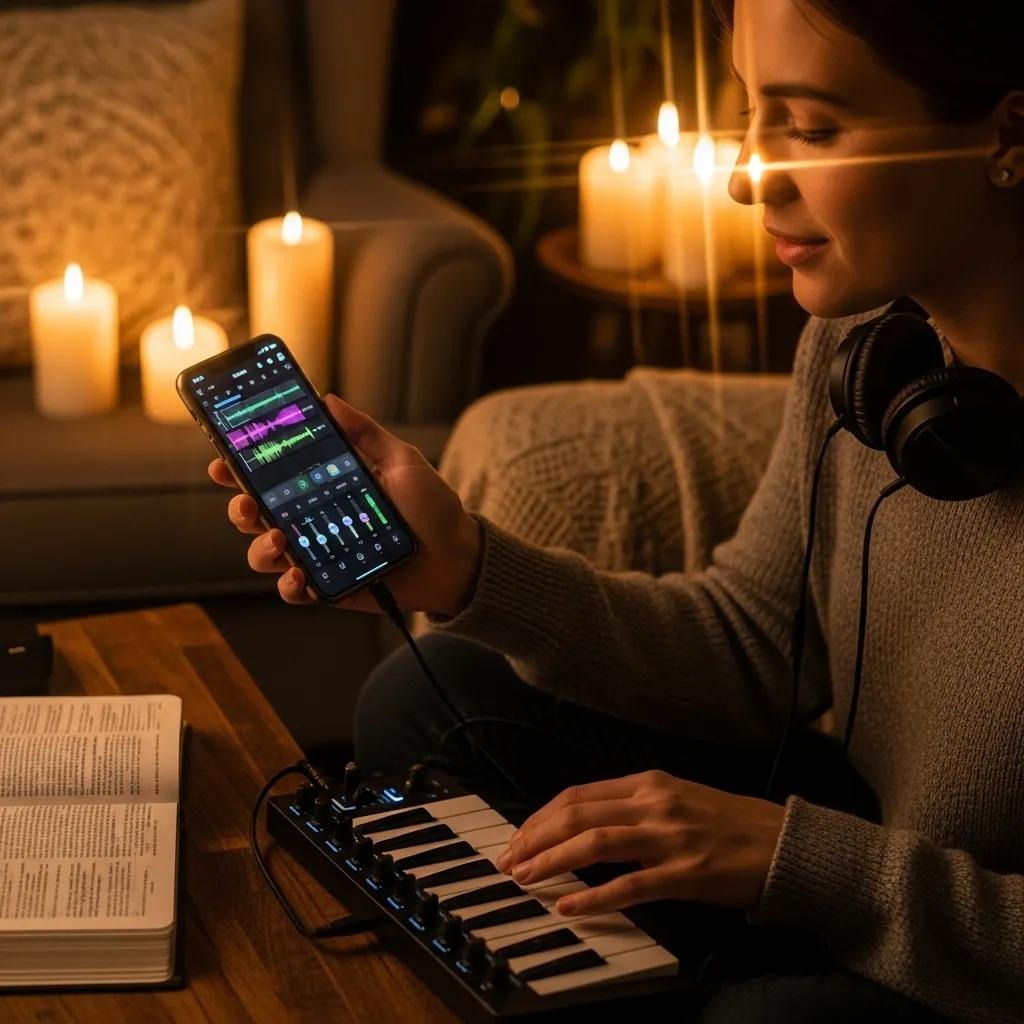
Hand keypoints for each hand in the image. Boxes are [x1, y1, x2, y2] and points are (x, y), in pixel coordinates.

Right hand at [208, 394, 481, 616]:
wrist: (458, 557)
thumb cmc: (432, 508)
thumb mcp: (401, 460)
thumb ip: (364, 432)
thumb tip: (327, 398)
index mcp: (324, 486)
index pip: (272, 474)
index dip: (240, 467)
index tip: (222, 457)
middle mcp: (313, 519)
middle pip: (256, 514)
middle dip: (239, 506)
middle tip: (245, 501)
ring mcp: (319, 554)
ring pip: (266, 553)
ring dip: (260, 547)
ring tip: (279, 539)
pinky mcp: (331, 587)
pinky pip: (295, 591)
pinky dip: (289, 585)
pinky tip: (299, 576)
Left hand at [493, 769, 784, 916]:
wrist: (784, 843)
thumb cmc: (728, 824)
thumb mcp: (677, 798)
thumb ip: (633, 806)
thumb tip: (582, 823)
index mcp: (649, 782)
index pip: (578, 794)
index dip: (541, 817)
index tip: (518, 837)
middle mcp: (654, 802)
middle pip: (577, 814)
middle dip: (534, 837)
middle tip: (508, 860)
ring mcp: (670, 836)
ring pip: (595, 842)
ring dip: (552, 860)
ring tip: (526, 877)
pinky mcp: (687, 873)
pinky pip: (630, 885)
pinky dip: (594, 897)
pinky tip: (569, 908)